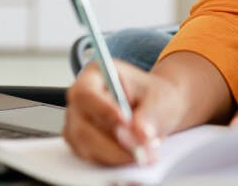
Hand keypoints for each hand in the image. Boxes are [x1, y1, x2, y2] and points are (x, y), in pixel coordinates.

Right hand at [63, 60, 181, 165]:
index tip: (125, 122)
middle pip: (82, 126)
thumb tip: (139, 134)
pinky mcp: (81, 143)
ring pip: (85, 146)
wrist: (155, 110)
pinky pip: (91, 158)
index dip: (103, 110)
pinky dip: (113, 161)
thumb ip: (149, 115)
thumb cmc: (153, 97)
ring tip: (144, 154)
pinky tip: (132, 156)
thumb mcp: (159, 98)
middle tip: (141, 150)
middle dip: (113, 143)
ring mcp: (77, 122)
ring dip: (116, 155)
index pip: (86, 94)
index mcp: (95, 75)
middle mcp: (80, 99)